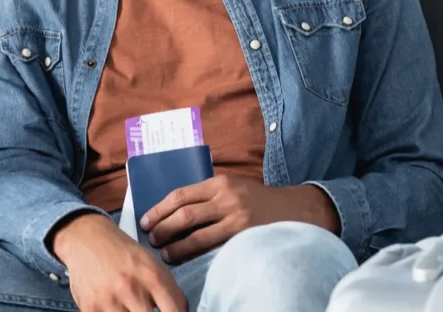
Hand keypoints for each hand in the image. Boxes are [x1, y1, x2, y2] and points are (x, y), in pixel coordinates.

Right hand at [51, 213, 187, 311]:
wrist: (86, 238)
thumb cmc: (122, 252)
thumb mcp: (153, 263)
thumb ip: (171, 291)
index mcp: (152, 277)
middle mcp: (131, 289)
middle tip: (146, 310)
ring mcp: (109, 301)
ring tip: (130, 307)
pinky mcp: (90, 308)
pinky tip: (114, 308)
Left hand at [140, 175, 338, 264]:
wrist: (296, 210)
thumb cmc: (257, 200)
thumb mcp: (232, 187)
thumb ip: (208, 195)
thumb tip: (173, 211)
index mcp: (219, 183)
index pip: (180, 195)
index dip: (159, 209)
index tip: (146, 221)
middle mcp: (227, 198)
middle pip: (184, 215)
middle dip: (163, 228)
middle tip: (151, 239)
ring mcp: (237, 218)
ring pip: (197, 235)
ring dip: (176, 246)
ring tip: (164, 253)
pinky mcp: (246, 236)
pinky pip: (214, 247)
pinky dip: (196, 254)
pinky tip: (187, 259)